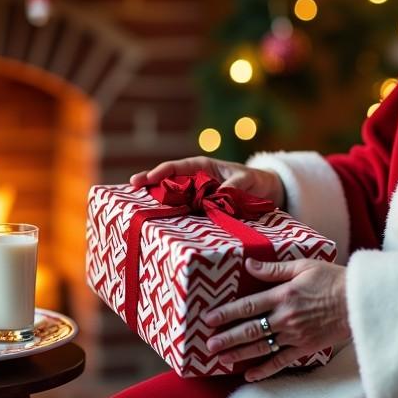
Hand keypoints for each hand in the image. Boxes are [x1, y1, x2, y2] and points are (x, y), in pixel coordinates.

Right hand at [129, 156, 284, 209]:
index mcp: (202, 167)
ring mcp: (197, 198)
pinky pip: (187, 215)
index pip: (176, 168)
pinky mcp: (202, 213)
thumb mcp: (247, 180)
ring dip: (159, 205)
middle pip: (168, 184)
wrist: (267, 193)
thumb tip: (219, 195)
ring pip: (174, 201)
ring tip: (138, 211)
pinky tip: (165, 229)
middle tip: (130, 192)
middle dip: (149, 187)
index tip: (145, 179)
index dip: (159, 172)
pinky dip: (176, 220)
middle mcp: (196, 182)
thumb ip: (234, 186)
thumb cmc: (256, 180)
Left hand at [203, 258, 350, 380]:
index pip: (247, 306)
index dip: (226, 313)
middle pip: (250, 329)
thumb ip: (274, 269)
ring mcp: (295, 335)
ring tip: (221, 359)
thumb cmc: (333, 279)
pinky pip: (281, 362)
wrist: (359, 302)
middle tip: (208, 345)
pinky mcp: (305, 348)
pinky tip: (250, 376)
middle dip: (227, 337)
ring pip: (261, 347)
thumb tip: (248, 264)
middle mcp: (285, 317)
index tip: (208, 319)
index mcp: (283, 295)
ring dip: (240, 354)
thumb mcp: (304, 266)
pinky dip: (265, 370)